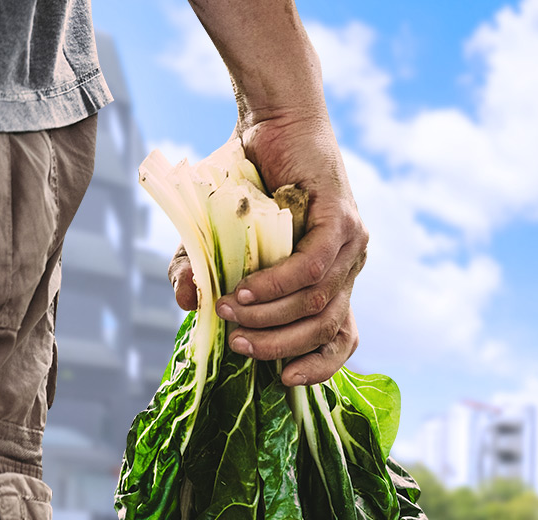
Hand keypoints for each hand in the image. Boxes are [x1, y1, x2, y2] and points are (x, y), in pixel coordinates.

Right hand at [170, 109, 367, 385]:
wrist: (272, 119)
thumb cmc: (248, 177)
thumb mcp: (219, 234)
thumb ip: (203, 270)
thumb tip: (185, 302)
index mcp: (333, 277)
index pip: (342, 338)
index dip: (321, 367)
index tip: (284, 382)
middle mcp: (350, 265)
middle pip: (326, 328)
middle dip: (280, 345)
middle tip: (237, 344)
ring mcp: (352, 244)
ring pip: (319, 301)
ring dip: (272, 315)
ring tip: (230, 312)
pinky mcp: (344, 220)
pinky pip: (314, 267)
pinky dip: (279, 284)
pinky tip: (247, 290)